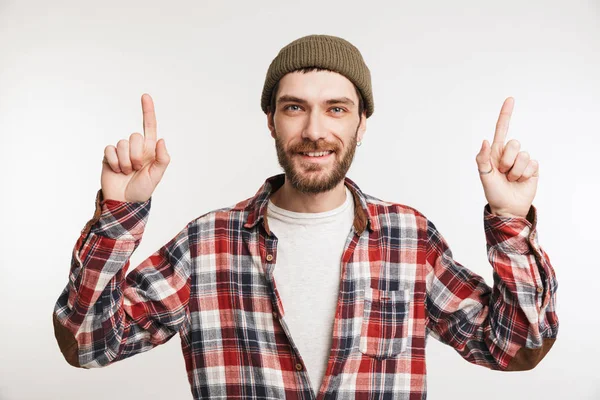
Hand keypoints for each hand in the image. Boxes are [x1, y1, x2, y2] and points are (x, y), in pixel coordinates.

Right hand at [101, 93, 169, 201]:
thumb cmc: (142, 189)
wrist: (124, 201)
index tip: (145, 96)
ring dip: (125, 161)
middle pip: (134, 136)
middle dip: (136, 154)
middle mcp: (135, 148)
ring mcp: (121, 151)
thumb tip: (162, 140)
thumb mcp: (157, 175)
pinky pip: (110, 150)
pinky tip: (116, 171)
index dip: (148, 111)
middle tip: (137, 168)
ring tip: (127, 172)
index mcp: (150, 150)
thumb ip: (163, 158)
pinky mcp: (109, 156)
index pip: (149, 127)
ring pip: (122, 144)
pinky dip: (114, 162)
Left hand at [475, 97, 538, 217]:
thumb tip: (485, 140)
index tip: (510, 99)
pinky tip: (520, 181)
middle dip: (506, 160)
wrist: (508, 207)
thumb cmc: (493, 192)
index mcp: (495, 152)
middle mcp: (509, 153)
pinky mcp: (532, 168)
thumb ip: (482, 158)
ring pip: (522, 155)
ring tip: (510, 179)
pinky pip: (531, 164)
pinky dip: (524, 174)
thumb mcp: (484, 175)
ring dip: (515, 171)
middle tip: (502, 172)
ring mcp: (522, 160)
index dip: (506, 114)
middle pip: (513, 143)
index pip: (501, 129)